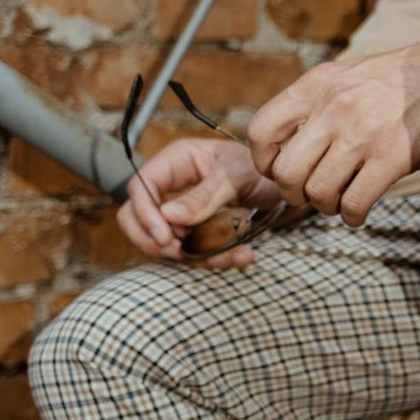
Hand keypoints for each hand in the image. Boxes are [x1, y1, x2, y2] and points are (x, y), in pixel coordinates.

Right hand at [117, 138, 284, 269]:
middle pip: (136, 217)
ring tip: (233, 256)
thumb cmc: (260, 169)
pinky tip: (242, 256)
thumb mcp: (236, 177)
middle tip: (183, 253)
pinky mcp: (196, 230)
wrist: (284, 185)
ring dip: (193, 255)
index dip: (145, 214)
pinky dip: (213, 258)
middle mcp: (172, 186)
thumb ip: (205, 196)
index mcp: (176, 161)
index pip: (140, 187)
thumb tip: (169, 216)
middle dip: (156, 241)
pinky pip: (191, 249)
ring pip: (164, 240)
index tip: (165, 238)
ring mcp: (181, 209)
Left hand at [246, 40, 419, 227]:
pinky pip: (354, 203)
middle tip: (312, 194)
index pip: (262, 131)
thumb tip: (296, 140)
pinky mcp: (392, 159)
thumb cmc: (410, 81)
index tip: (282, 170)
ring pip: (318, 193)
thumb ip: (322, 101)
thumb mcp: (354, 74)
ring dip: (326, 207)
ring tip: (341, 201)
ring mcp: (362, 134)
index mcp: (318, 84)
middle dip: (294, 194)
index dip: (265, 162)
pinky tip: (360, 212)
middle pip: (286, 172)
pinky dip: (352, 216)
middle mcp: (334, 108)